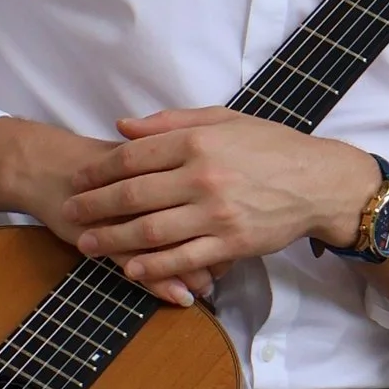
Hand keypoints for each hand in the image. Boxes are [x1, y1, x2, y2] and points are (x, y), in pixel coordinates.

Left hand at [67, 110, 379, 295]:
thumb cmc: (271, 147)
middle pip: (134, 195)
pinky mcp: (232, 243)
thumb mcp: (224, 120)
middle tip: (70, 213)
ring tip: (88, 245)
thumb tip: (123, 127)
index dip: (99, 171)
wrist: (318, 183)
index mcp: (197, 142)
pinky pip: (183, 259)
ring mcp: (217, 214)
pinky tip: (130, 269)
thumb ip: (171, 122)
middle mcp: (203, 177)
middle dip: (95, 206)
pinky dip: (153, 266)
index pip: (133, 157)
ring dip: (113, 240)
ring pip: (152, 231)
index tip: (78, 180)